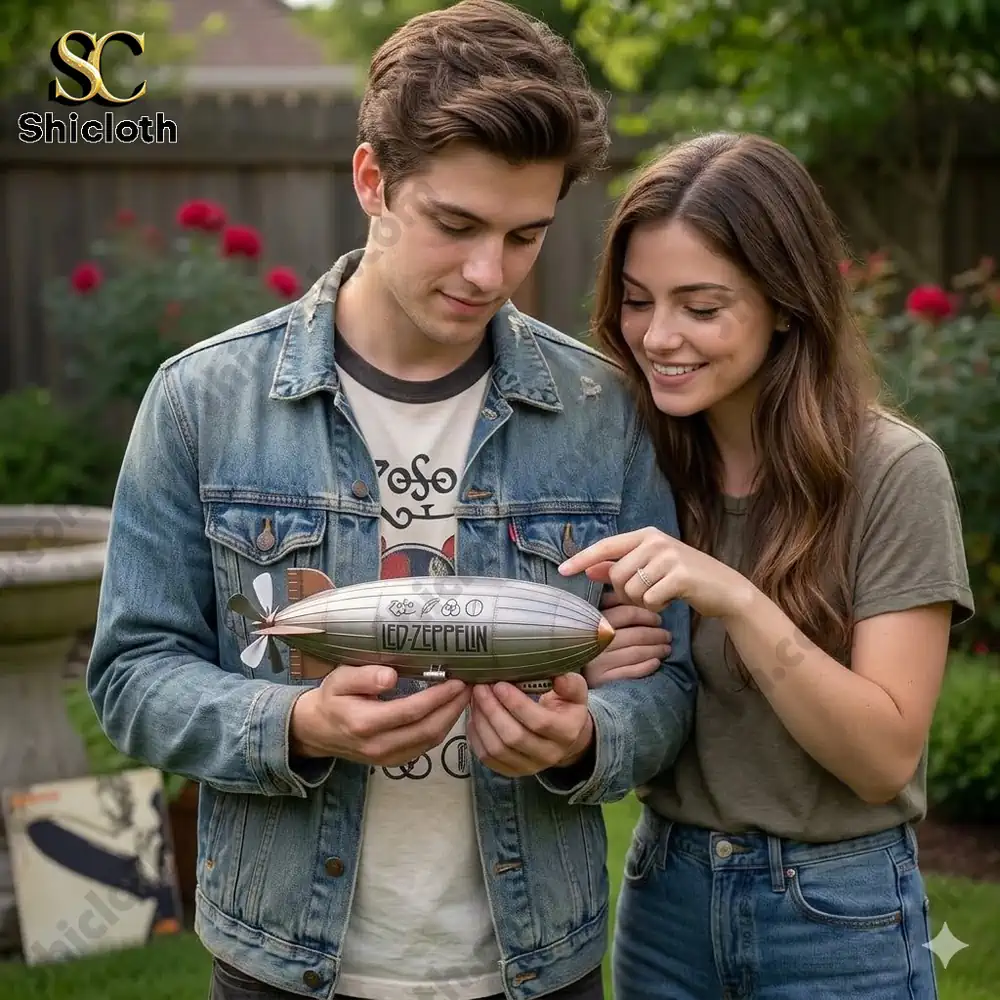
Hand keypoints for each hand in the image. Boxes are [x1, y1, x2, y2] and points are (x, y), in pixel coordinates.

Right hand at [289, 664, 469, 766]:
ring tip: (464, 696)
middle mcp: (378, 745)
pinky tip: (449, 711)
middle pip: (427, 729)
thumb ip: (364, 676)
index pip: (411, 711)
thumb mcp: (340, 679)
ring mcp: (387, 757)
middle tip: (469, 686)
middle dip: (453, 708)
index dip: (438, 697)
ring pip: (429, 741)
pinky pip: (424, 747)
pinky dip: (442, 729)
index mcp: (365, 723)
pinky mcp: (393, 762)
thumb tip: (390, 677)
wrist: (317, 730)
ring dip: (451, 719)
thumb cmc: (331, 698)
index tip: (457, 681)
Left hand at [467, 674, 593, 777]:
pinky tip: (474, 716)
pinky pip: (487, 758)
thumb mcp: (574, 693)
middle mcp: (549, 755)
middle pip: (514, 737)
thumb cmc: (565, 707)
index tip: (499, 684)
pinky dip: (476, 736)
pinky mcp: (512, 771)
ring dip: (481, 721)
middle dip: (492, 710)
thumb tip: (559, 677)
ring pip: (497, 749)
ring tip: (475, 698)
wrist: (562, 737)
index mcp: (566, 733)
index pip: (539, 722)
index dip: (516, 703)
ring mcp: (529, 766)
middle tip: (480, 688)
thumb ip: (570, 684)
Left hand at [559, 526, 753, 618]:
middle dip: (625, 593)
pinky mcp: (680, 575)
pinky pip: (650, 600)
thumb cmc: (683, 579)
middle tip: (645, 595)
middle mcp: (655, 541)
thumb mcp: (651, 568)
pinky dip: (657, 607)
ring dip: (642, 601)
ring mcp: (669, 556)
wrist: (724, 588)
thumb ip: (620, 567)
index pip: (606, 546)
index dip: (583, 559)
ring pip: (631, 589)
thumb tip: (588, 569)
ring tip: (660, 595)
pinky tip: (671, 601)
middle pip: (617, 575)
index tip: (562, 571)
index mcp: (646, 535)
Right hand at [584, 591, 671, 686]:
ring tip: (666, 648)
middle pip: (635, 635)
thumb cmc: (585, 638)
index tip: (658, 619)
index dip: (646, 615)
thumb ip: (608, 603)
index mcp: (593, 622)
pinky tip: (656, 663)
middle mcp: (595, 642)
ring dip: (655, 650)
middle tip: (667, 635)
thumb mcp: (591, 616)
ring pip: (636, 653)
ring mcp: (598, 663)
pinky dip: (646, 666)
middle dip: (656, 635)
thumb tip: (628, 592)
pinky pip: (630, 672)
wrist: (570, 672)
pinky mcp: (603, 680)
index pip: (626, 614)